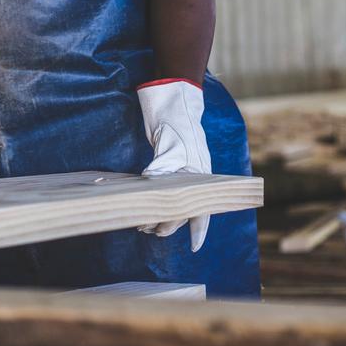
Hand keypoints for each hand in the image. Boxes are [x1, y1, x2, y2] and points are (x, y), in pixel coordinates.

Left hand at [136, 78, 211, 249]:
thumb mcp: (169, 141)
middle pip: (184, 209)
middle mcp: (194, 175)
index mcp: (200, 173)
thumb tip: (151, 184)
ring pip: (174, 201)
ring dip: (160, 212)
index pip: (202, 209)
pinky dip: (158, 199)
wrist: (172, 97)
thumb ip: (163, 165)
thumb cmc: (176, 119)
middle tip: (146, 228)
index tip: (194, 248)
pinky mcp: (171, 164)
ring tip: (143, 221)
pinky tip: (148, 204)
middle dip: (167, 222)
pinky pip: (166, 188)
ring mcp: (183, 170)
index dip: (199, 230)